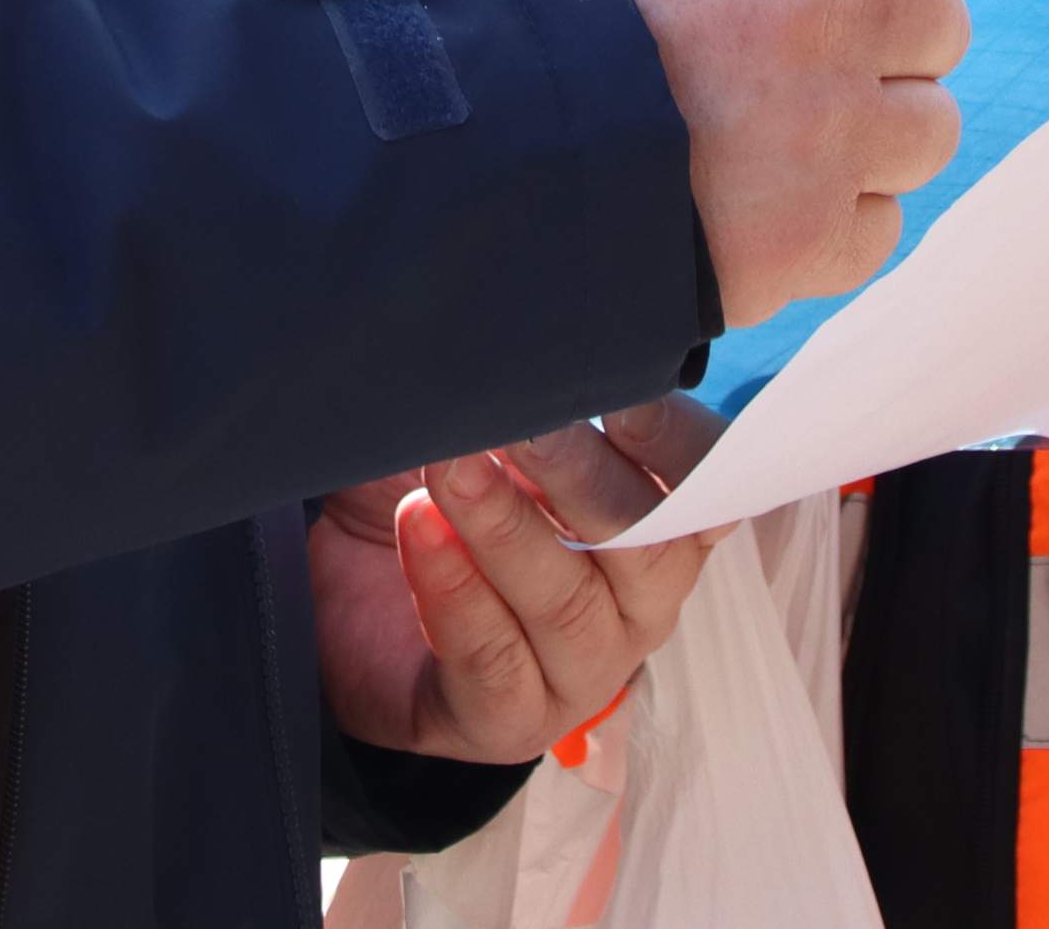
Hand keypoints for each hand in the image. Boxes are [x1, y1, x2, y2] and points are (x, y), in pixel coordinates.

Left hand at [316, 397, 727, 764]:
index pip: (709, 489)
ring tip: (449, 467)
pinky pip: (493, 660)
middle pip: (643, 545)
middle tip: (515, 423)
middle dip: (578, 475)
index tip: (622, 397)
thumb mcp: (487, 423)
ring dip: (505, 527)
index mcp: (658, 526)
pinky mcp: (505, 721)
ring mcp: (578, 672)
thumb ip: (532, 388)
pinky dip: (454, 590)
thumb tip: (537, 326)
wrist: (339, 584)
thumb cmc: (438, 486)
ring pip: (566, 603)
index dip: (678, 444)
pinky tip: (418, 529)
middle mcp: (636, 604)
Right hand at [549, 0, 968, 328]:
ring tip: (758, 131)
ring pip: (926, 130)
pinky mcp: (808, 234)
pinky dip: (824, 225)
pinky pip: (879, 228)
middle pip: (941, 20)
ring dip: (862, 137)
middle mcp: (829, 3)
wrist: (469, 122)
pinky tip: (746, 198)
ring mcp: (826, 126)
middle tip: (772, 55)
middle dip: (876, 38)